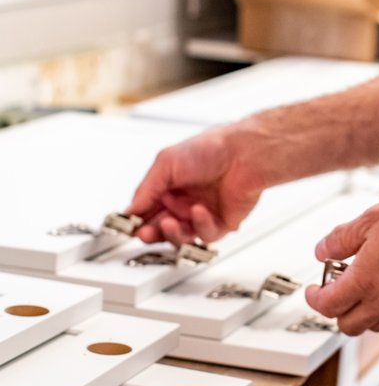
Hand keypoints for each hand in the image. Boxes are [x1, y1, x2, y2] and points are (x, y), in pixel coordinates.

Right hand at [127, 125, 267, 245]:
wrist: (245, 152)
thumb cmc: (211, 148)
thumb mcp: (166, 163)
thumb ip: (146, 189)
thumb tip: (129, 211)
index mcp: (169, 187)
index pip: (147, 211)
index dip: (136, 221)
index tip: (126, 227)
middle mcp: (185, 202)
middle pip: (161, 229)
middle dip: (151, 233)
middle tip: (143, 233)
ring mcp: (203, 214)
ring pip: (182, 237)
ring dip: (173, 233)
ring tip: (169, 223)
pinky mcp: (223, 223)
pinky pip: (206, 234)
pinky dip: (200, 224)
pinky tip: (199, 211)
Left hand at [306, 195, 378, 335]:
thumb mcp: (374, 217)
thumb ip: (343, 237)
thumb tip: (322, 250)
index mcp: (365, 281)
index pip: (327, 305)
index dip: (315, 298)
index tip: (313, 289)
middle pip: (348, 325)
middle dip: (337, 311)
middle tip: (339, 289)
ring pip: (375, 324)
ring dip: (363, 311)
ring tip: (367, 285)